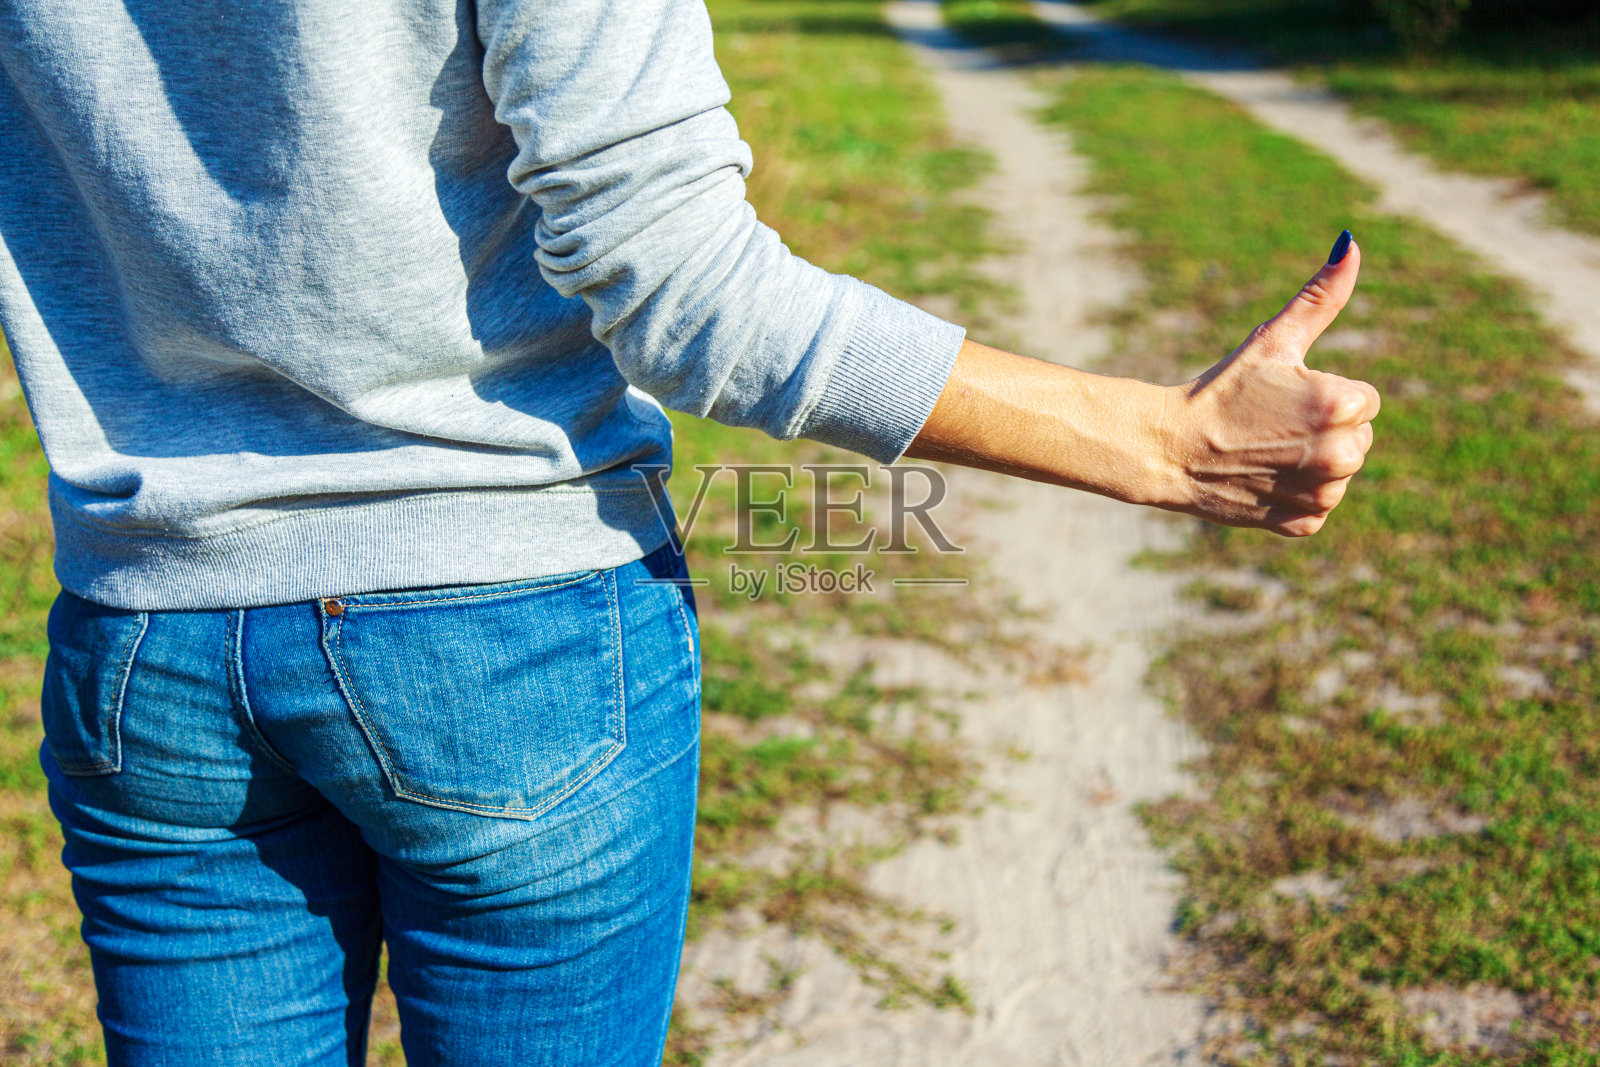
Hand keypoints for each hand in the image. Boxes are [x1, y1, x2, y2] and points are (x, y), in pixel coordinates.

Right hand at [1162, 232, 1379, 536]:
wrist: (1170, 449)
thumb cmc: (1221, 389)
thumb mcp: (1272, 340)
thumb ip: (1322, 296)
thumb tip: (1352, 241)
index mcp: (1342, 403)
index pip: (1365, 401)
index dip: (1323, 396)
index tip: (1283, 400)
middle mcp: (1341, 453)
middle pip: (1359, 439)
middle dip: (1323, 431)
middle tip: (1271, 426)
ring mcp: (1322, 493)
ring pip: (1340, 474)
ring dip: (1311, 465)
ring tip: (1265, 453)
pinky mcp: (1303, 523)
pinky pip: (1318, 507)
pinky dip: (1296, 497)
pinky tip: (1262, 479)